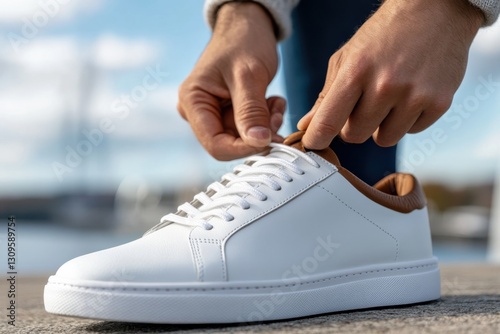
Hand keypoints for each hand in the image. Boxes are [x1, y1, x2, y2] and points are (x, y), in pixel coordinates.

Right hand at [178, 2, 283, 159]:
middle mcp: (199, 111)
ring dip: (265, 126)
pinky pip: (251, 129)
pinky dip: (266, 120)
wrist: (248, 26)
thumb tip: (258, 142)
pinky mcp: (230, 113)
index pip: (215, 144)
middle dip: (257, 135)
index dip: (243, 148)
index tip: (269, 140)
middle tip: (275, 116)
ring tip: (276, 103)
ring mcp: (215, 113)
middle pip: (230, 143)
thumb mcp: (249, 75)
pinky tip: (273, 102)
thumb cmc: (243, 41)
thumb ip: (251, 111)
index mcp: (193, 102)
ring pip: (244, 138)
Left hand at [298, 0, 483, 148]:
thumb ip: (326, 95)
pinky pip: (411, 132)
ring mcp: (414, 95)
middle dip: (353, 126)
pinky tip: (410, 95)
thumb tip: (306, 127)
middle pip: (354, 136)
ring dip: (381, 126)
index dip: (316, 139)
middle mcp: (385, 85)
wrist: (435, 11)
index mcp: (356, 71)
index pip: (328, 122)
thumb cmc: (384, 35)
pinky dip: (407, 120)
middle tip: (361, 105)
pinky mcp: (439, 102)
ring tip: (387, 99)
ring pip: (384, 140)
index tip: (312, 144)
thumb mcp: (347, 58)